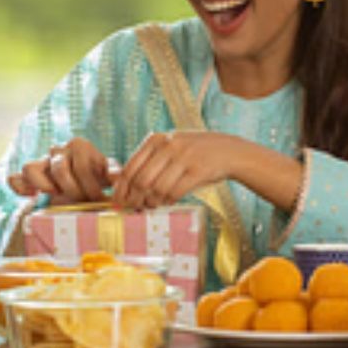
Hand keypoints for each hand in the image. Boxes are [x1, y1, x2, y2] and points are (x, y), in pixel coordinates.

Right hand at [8, 138, 110, 202]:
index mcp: (79, 145)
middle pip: (58, 170)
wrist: (87, 179)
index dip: (91, 187)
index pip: (81, 167)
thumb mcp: (110, 173)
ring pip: (30, 168)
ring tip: (59, 195)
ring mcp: (42, 160)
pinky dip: (21, 187)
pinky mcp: (31, 174)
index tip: (99, 199)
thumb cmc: (99, 177)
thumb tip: (114, 178)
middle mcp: (58, 149)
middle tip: (83, 201)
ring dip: (46, 186)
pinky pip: (16, 178)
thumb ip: (114, 173)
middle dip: (74, 191)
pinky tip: (33, 196)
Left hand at [112, 131, 248, 209]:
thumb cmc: (193, 153)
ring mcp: (184, 157)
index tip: (119, 202)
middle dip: (135, 199)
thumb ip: (148, 160)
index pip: (130, 168)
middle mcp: (168, 145)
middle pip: (141, 181)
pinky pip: (175, 192)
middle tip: (135, 208)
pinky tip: (168, 201)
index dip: (121, 189)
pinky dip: (168, 201)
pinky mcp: (198, 171)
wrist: (228, 151)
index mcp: (156, 139)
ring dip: (152, 202)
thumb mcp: (169, 147)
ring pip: (157, 188)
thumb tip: (120, 184)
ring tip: (153, 205)